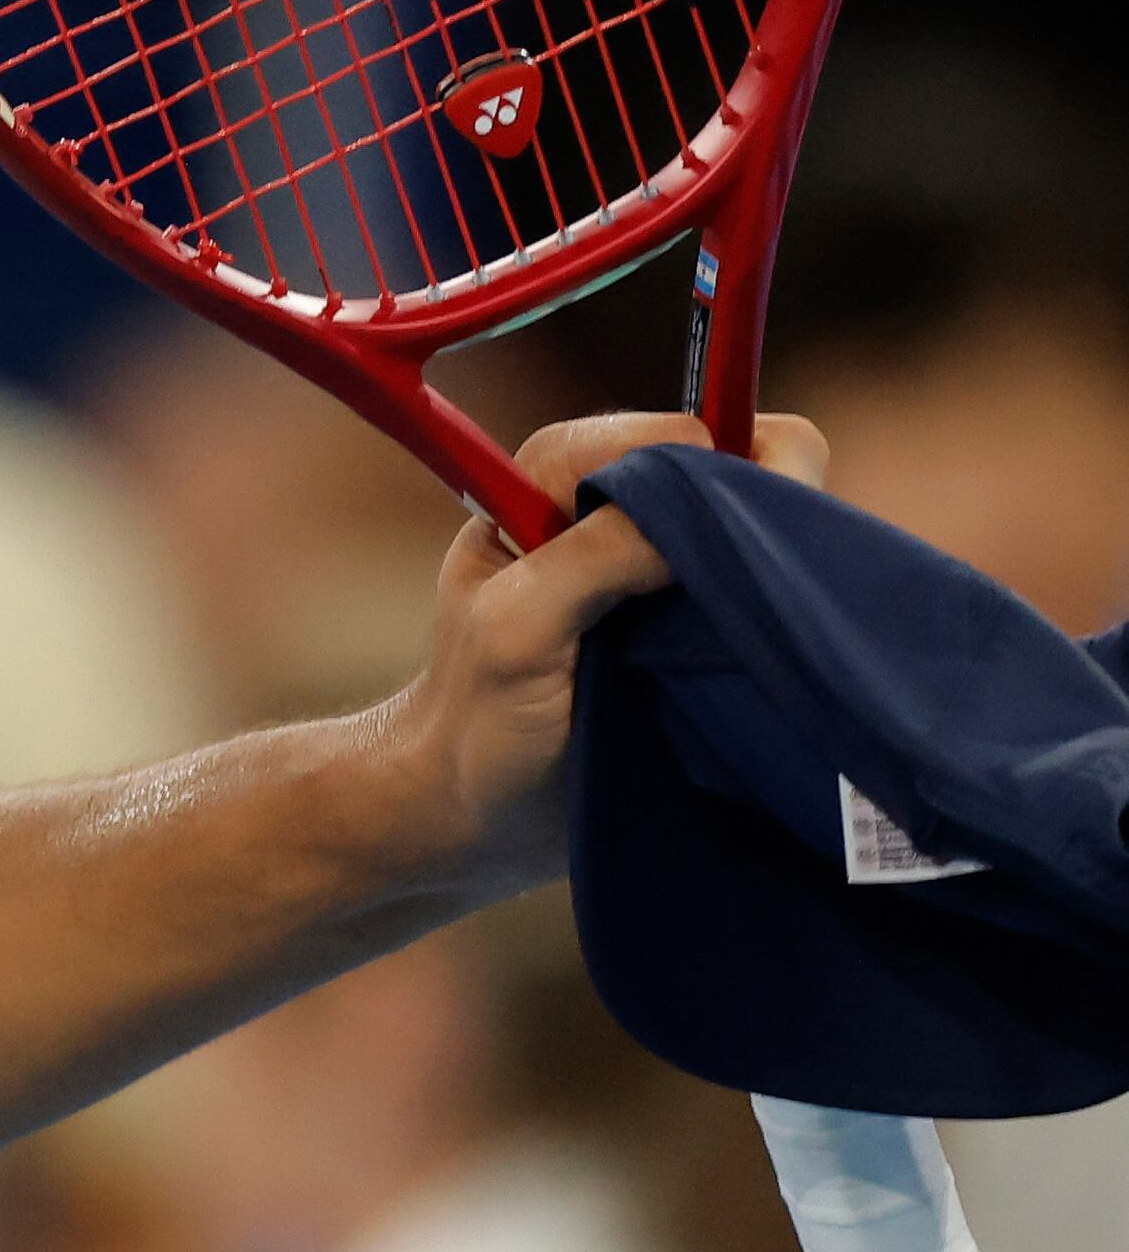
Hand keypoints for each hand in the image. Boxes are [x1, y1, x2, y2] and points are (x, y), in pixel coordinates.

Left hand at [375, 404, 831, 893]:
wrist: (473, 818)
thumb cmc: (475, 723)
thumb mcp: (515, 632)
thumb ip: (591, 557)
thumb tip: (696, 501)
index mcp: (555, 486)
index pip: (668, 432)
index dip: (708, 468)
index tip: (718, 530)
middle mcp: (614, 516)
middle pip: (732, 469)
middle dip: (756, 512)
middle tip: (749, 590)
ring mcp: (659, 572)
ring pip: (757, 530)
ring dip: (770, 567)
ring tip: (760, 628)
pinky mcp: (693, 629)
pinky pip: (762, 593)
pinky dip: (777, 612)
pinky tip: (776, 650)